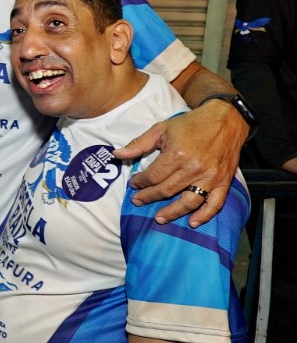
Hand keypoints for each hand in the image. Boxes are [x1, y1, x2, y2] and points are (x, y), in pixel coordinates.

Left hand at [113, 100, 246, 226]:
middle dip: (149, 197)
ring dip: (172, 212)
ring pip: (188, 201)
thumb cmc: (191, 124)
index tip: (134, 184)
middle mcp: (193, 168)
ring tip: (159, 218)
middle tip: (138, 201)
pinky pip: (214, 204)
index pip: (153, 176)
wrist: (225, 120)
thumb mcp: (161, 128)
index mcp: (177, 154)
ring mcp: (210, 177)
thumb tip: (117, 154)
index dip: (140, 182)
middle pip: (167, 190)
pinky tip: (192, 222)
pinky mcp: (224, 182)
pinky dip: (204, 216)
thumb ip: (139, 144)